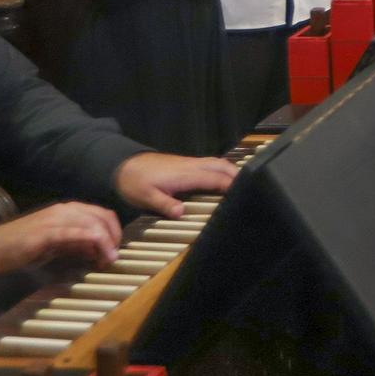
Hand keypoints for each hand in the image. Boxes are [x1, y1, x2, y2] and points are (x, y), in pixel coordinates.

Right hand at [0, 201, 122, 275]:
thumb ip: (74, 243)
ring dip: (106, 241)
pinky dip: (91, 242)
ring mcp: (55, 219)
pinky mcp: (47, 232)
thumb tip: (95, 250)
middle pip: (101, 216)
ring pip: (92, 223)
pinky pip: (75, 233)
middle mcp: (63, 210)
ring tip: (110, 258)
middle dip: (114, 236)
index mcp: (66, 210)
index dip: (114, 231)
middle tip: (115, 256)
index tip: (115, 249)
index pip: (101, 214)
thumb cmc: (19, 247)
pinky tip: (97, 255)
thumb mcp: (53, 244)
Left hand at [113, 151, 239, 219]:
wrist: (123, 164)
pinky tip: (221, 178)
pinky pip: (209, 163)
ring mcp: (188, 163)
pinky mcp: (185, 164)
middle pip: (221, 166)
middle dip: (237, 175)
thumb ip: (165, 205)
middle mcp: (191, 166)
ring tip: (241, 183)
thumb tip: (182, 213)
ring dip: (230, 170)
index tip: (245, 193)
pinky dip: (221, 169)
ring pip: (216, 162)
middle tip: (251, 187)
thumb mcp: (146, 197)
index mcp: (185, 174)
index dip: (231, 185)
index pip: (215, 178)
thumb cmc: (134, 181)